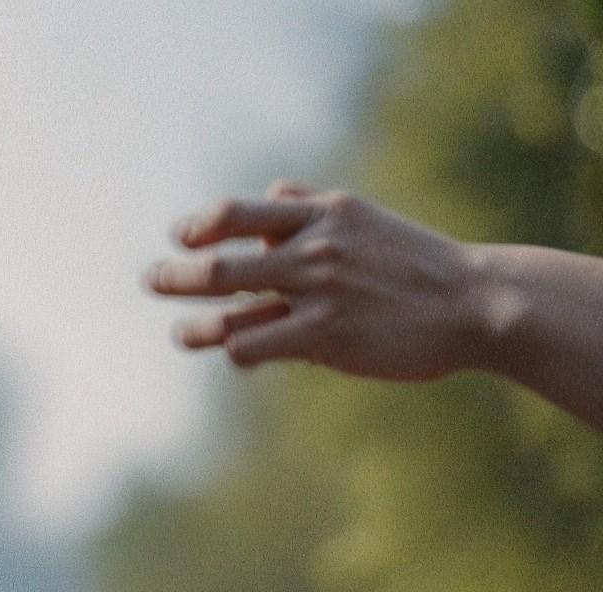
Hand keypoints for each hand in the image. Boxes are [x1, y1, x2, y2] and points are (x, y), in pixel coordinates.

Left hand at [149, 183, 483, 379]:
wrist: (477, 302)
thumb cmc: (414, 264)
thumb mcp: (365, 217)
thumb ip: (310, 207)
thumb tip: (269, 196)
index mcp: (324, 213)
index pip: (239, 211)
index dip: (200, 224)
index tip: (181, 236)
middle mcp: (314, 248)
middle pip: (218, 263)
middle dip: (175, 274)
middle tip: (152, 279)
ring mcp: (318, 292)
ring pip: (228, 310)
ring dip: (194, 326)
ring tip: (181, 332)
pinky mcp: (325, 336)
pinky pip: (253, 345)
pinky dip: (236, 351)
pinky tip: (239, 355)